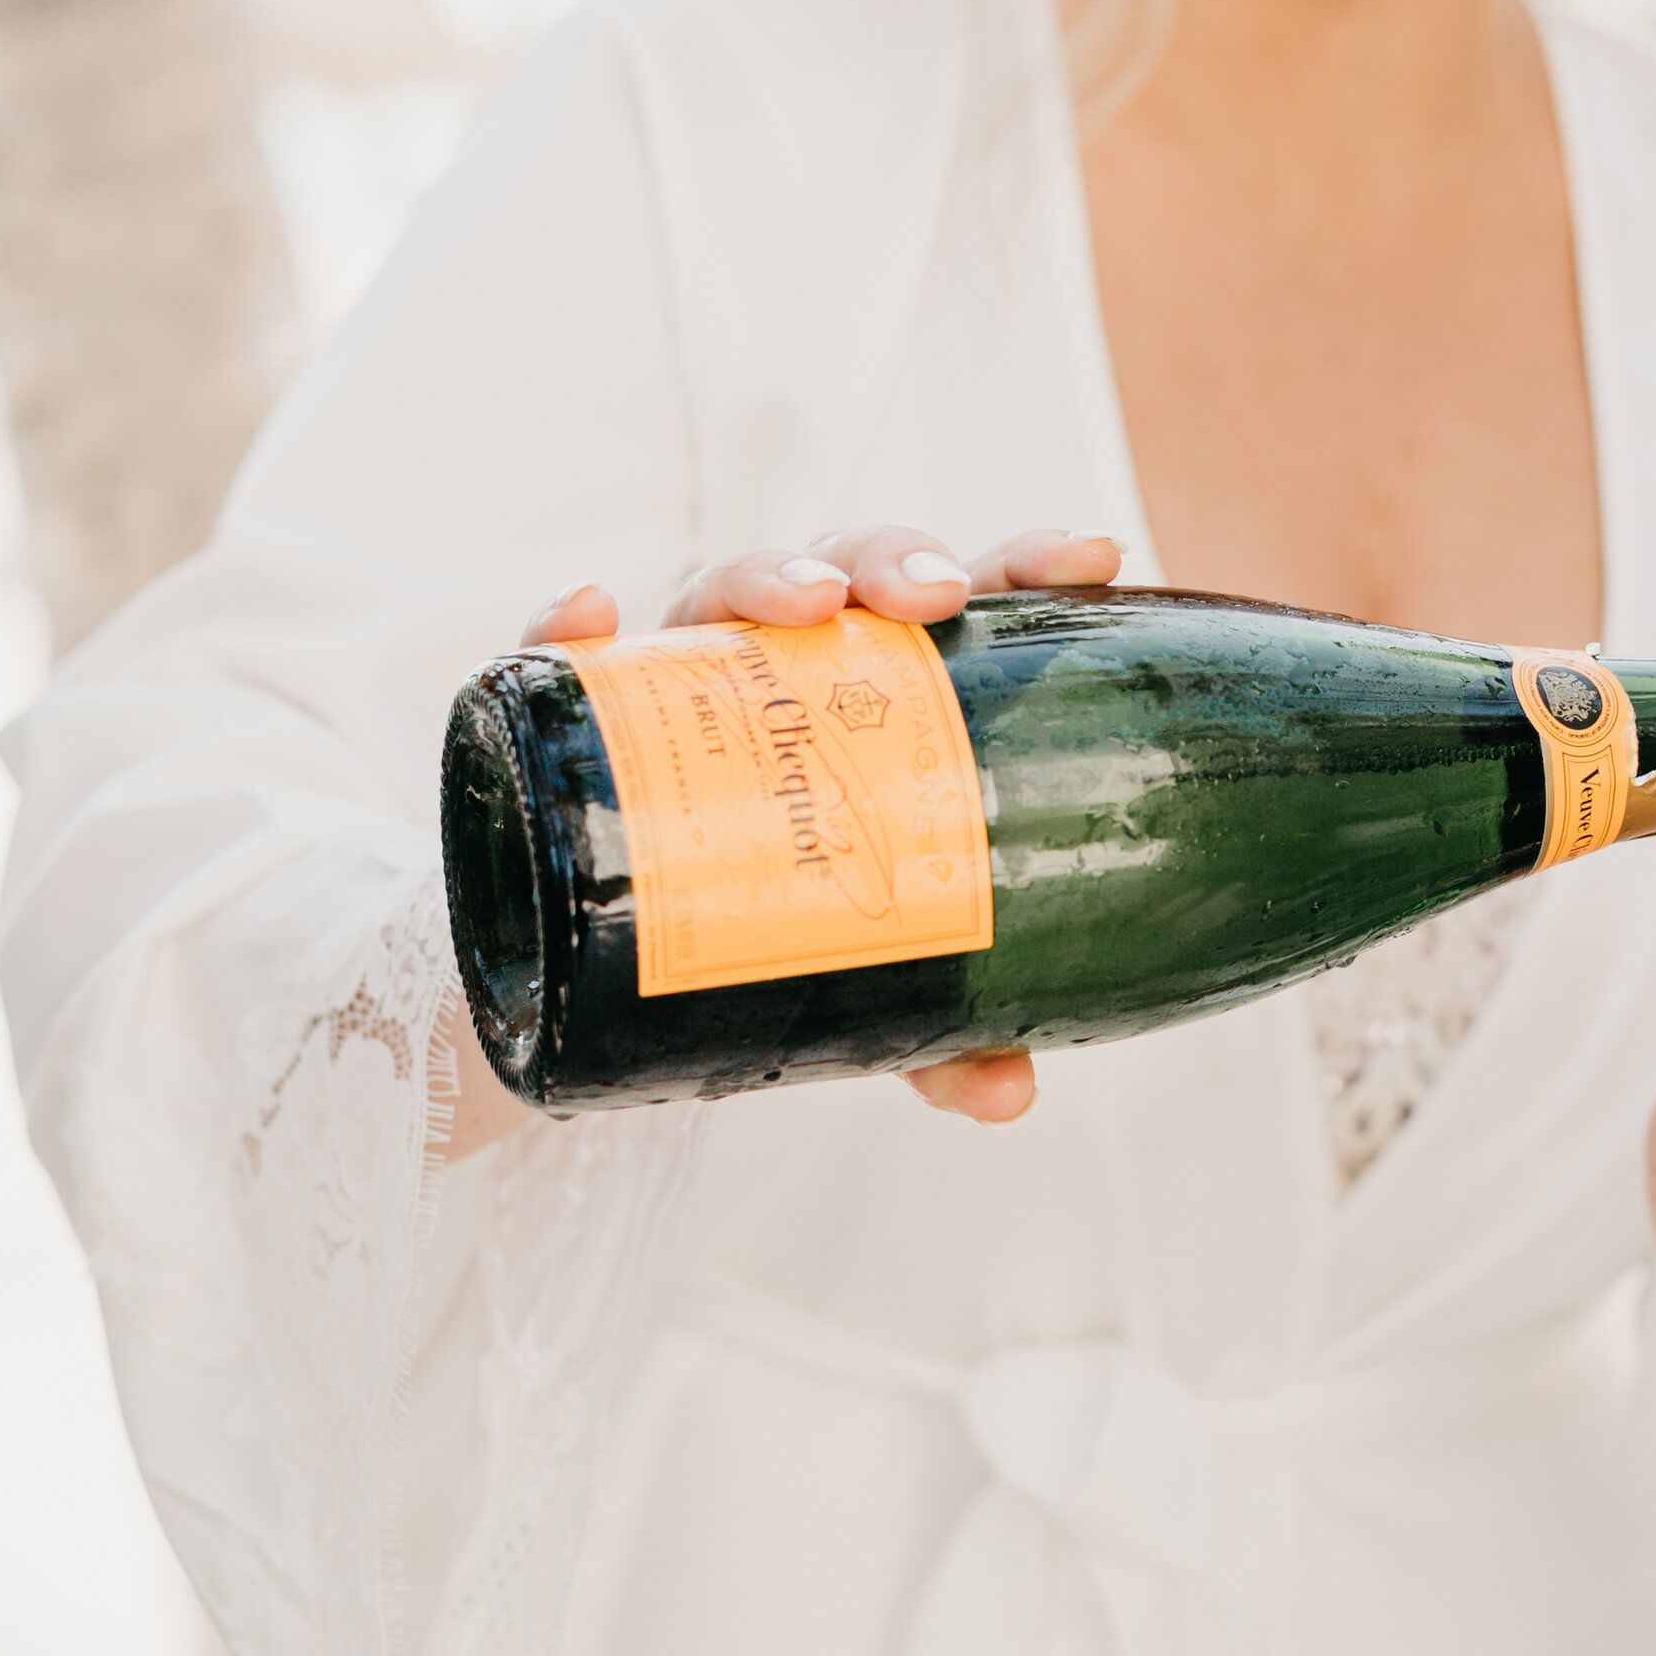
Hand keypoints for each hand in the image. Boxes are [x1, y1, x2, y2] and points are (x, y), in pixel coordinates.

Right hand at [492, 525, 1123, 1141]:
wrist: (635, 973)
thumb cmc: (792, 933)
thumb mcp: (878, 990)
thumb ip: (946, 1038)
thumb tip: (1008, 1096)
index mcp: (889, 696)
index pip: (962, 607)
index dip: (1026, 564)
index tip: (1091, 558)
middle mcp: (791, 668)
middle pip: (849, 575)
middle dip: (894, 561)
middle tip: (934, 600)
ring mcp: (686, 682)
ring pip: (723, 592)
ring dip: (767, 575)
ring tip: (806, 605)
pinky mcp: (585, 722)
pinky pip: (565, 661)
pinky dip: (567, 630)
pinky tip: (588, 615)